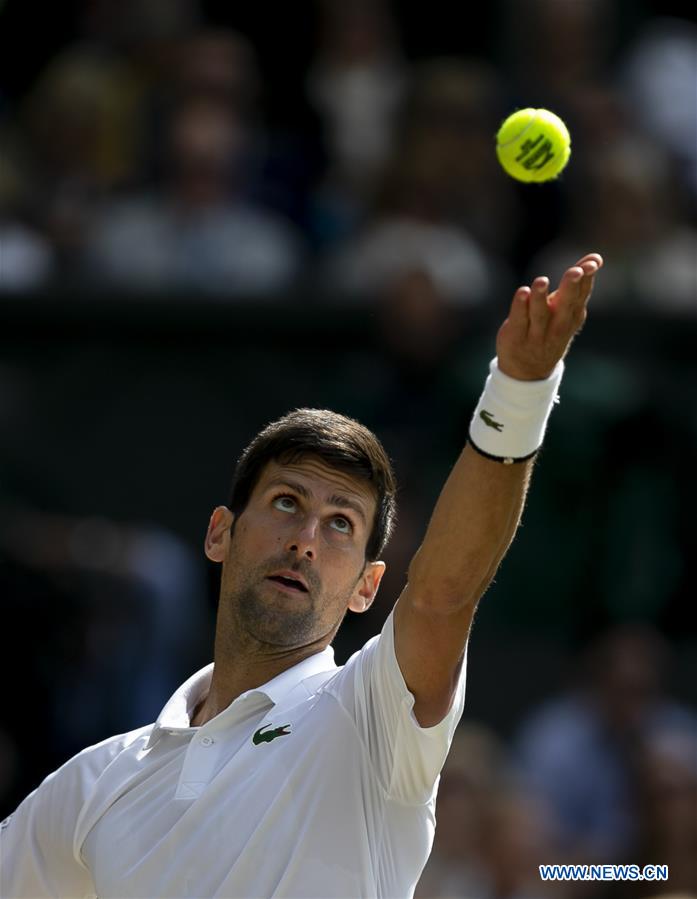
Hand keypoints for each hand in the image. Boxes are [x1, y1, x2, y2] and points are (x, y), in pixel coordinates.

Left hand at [496, 253, 602, 380]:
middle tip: (575, 272)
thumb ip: (577, 284)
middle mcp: (557, 325)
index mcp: (572, 316)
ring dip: (540, 298)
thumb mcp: (567, 310)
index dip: (587, 279)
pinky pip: (519, 320)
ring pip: (540, 314)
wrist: (529, 371)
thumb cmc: (551, 330)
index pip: (581, 295)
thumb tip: (595, 257)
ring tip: (541, 280)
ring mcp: (536, 333)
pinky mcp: (516, 336)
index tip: (592, 263)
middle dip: (570, 288)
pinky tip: (522, 292)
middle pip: (565, 305)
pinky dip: (520, 307)